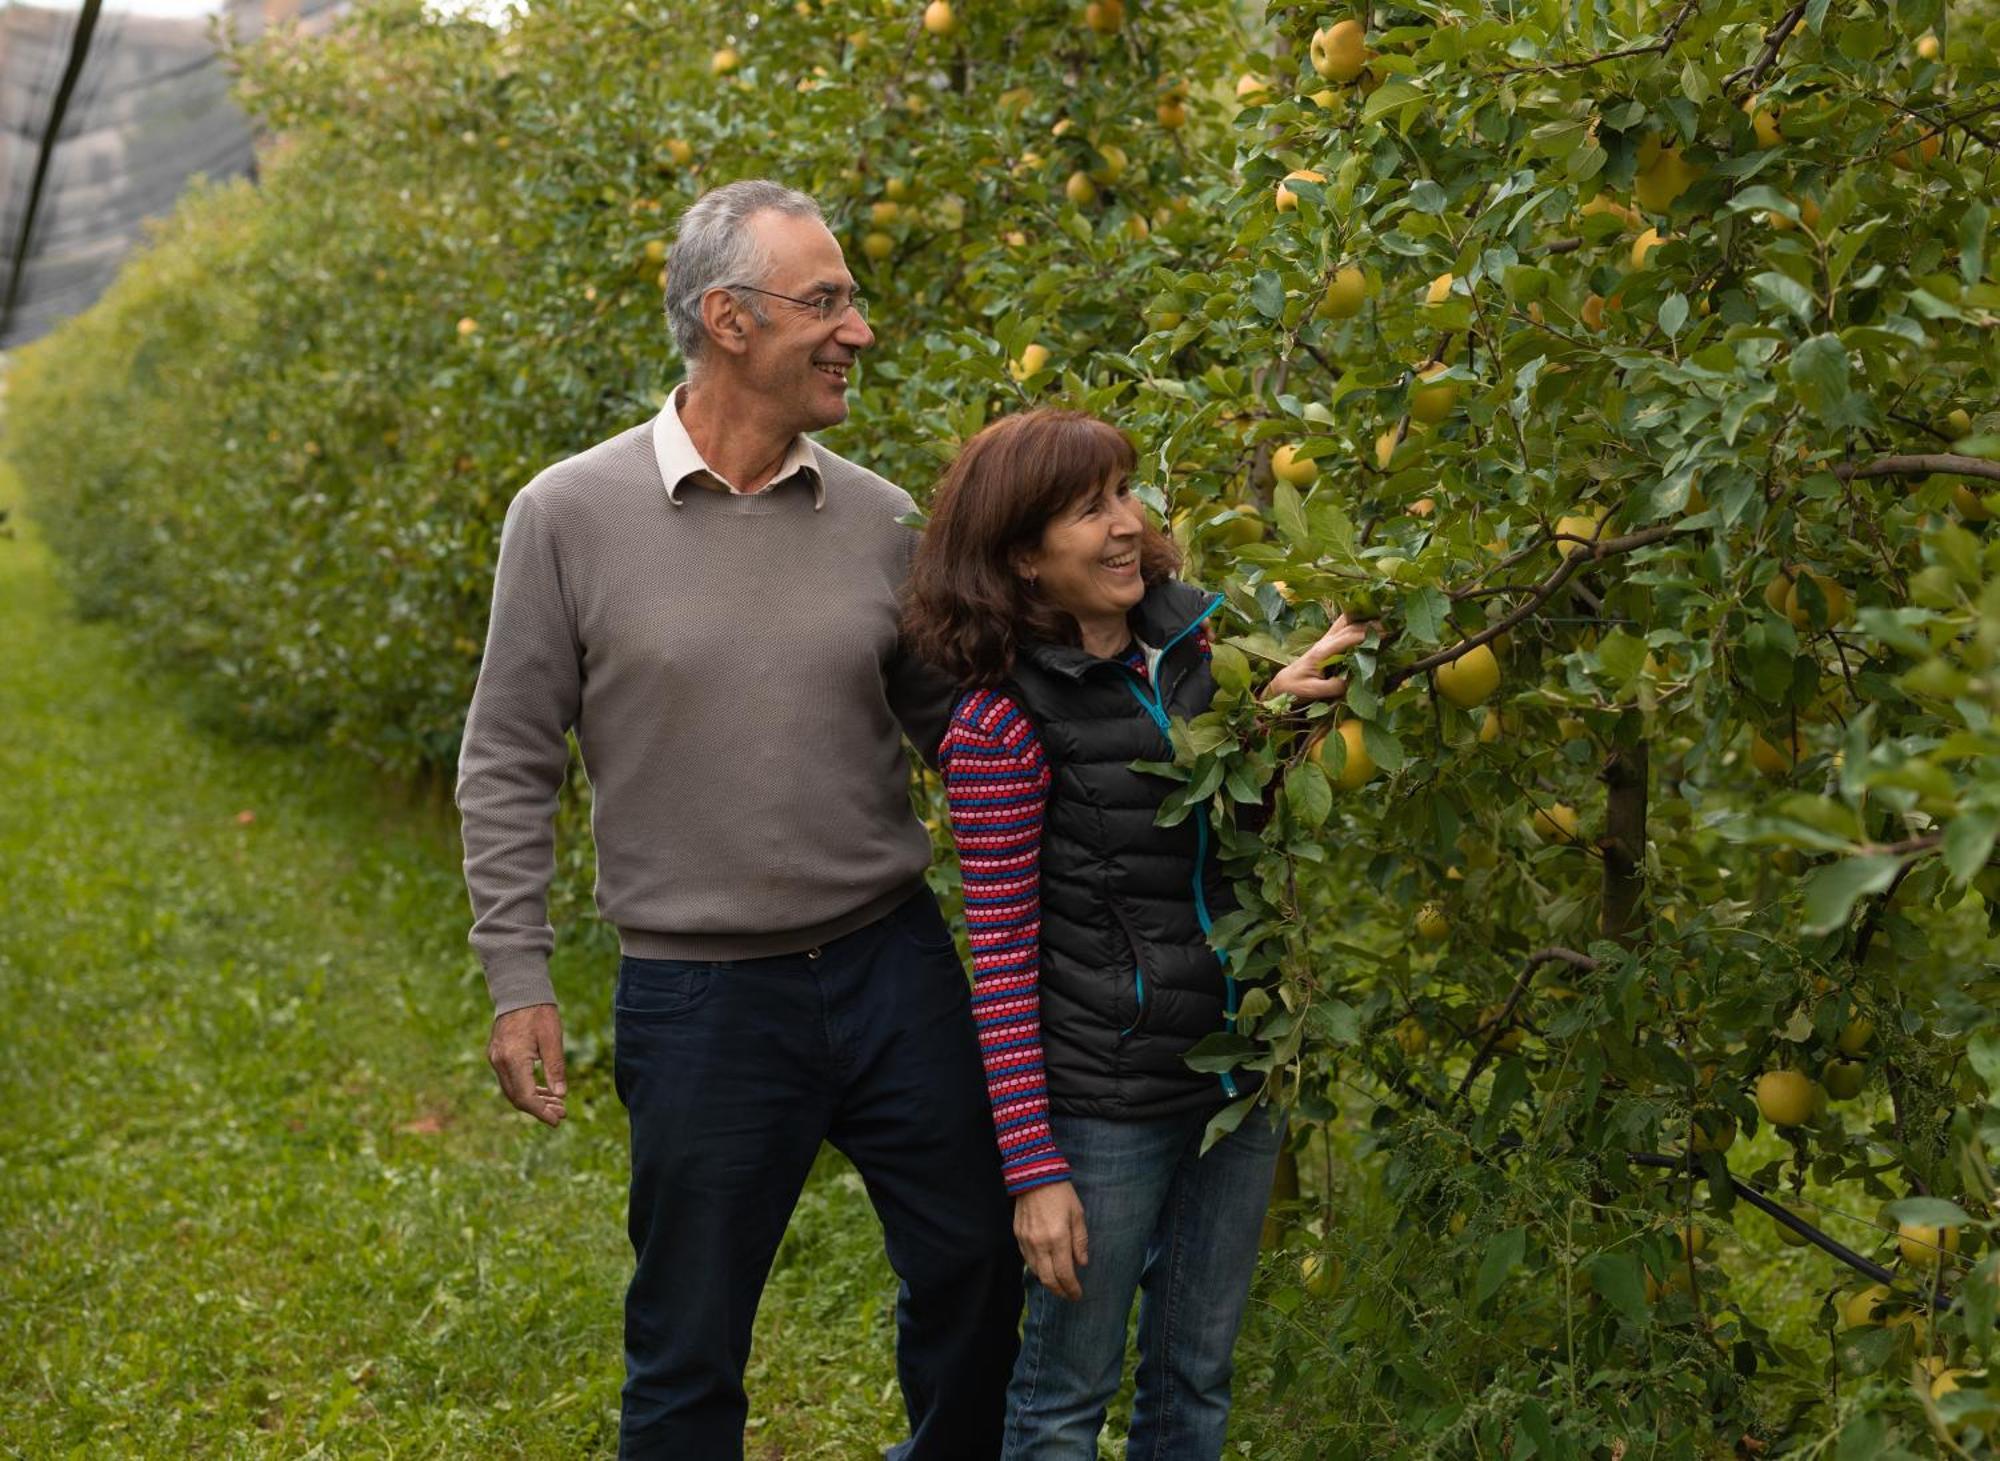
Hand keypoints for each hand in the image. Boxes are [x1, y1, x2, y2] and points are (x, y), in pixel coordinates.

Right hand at [487, 1003, 566, 1126]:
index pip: (525, 1097)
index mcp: (512, 1059)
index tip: (557, 1121)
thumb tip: (561, 1095)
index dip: (541, 1112)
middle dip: (539, 1109)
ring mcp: (496, 1059)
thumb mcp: (553, 1038)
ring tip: (558, 1105)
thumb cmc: (539, 1011)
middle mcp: (499, 1062)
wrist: (519, 989)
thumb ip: (555, 1068)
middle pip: (517, 1098)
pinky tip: (544, 1091)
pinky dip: (527, 1088)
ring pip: (513, 1090)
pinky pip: (511, 1080)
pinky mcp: (498, 1055)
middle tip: (562, 1114)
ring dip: (534, 1100)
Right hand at [1015, 1181, 1089, 1300]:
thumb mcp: (1078, 1215)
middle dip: (1059, 1291)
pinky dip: (1036, 1269)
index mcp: (1058, 1239)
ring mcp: (1026, 1240)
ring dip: (1047, 1282)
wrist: (1035, 1175)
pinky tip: (1044, 1269)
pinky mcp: (1018, 1235)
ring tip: (1058, 1285)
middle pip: (1048, 1278)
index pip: (1064, 1273)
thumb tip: (1082, 1263)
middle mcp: (1040, 1244)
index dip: (1072, 1288)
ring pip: (1035, 1271)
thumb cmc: (1061, 1194)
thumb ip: (1080, 1241)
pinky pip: (1027, 1259)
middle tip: (1068, 1295)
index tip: (1077, 1295)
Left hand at [1264, 613, 1378, 702]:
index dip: (1366, 634)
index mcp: (1321, 651)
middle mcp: (1324, 641)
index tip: (1385, 634)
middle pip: (1349, 625)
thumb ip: (1332, 687)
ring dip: (1363, 615)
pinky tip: (1370, 615)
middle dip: (1371, 623)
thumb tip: (1353, 682)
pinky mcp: (1328, 641)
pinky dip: (1357, 617)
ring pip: (1346, 620)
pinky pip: (1343, 624)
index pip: (1347, 638)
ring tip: (1384, 613)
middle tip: (1392, 624)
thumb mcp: (1312, 691)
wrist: (1283, 683)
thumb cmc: (1296, 688)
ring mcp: (1326, 639)